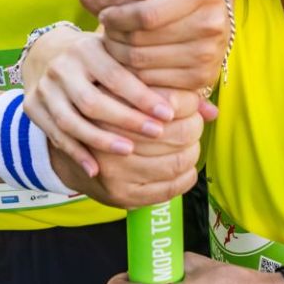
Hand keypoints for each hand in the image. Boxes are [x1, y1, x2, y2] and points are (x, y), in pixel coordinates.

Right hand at [24, 28, 193, 174]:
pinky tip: (96, 169)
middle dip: (126, 120)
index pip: (118, 74)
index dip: (143, 96)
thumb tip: (212, 112)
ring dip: (101, 139)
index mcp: (91, 49)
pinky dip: (76, 153)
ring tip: (128, 152)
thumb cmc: (103, 62)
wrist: (47, 56)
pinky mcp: (34, 107)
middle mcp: (65, 66)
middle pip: (94, 99)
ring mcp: (46, 88)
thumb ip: (166, 83)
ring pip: (72, 120)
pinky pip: (55, 134)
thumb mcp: (128, 61)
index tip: (168, 115)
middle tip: (155, 135)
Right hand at [58, 102, 204, 209]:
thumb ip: (170, 95)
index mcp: (112, 100)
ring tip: (189, 145)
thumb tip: (211, 111)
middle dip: (193, 128)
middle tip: (193, 124)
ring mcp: (115, 170)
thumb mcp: (131, 89)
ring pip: (176, 162)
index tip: (189, 105)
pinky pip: (169, 189)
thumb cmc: (109, 109)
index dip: (188, 103)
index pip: (170, 101)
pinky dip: (186, 177)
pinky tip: (184, 167)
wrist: (71, 143)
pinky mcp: (121, 194)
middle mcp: (109, 136)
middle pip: (177, 133)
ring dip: (192, 153)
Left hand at [98, 0, 228, 90]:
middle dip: (115, 37)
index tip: (105, 13)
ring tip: (114, 41)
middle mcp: (213, 26)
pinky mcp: (202, 79)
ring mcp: (208, 56)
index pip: (146, 14)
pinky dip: (134, 73)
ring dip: (120, 54)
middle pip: (141, 42)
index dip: (118, 16)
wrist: (210, 9)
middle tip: (106, 31)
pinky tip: (129, 57)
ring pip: (143, 63)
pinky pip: (153, 81)